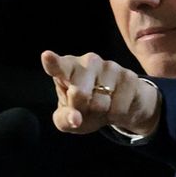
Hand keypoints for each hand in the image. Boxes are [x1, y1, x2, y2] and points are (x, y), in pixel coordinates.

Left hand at [41, 51, 160, 135]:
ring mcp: (110, 67)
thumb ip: (64, 119)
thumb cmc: (86, 108)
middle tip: (85, 107)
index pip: (59, 67)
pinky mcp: (129, 77)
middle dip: (81, 108)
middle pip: (79, 94)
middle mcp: (88, 61)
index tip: (46, 57)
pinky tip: (116, 106)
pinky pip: (118, 108)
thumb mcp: (69, 118)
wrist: (121, 106)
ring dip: (100, 114)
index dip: (53, 63)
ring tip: (102, 106)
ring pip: (100, 104)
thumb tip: (75, 119)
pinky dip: (115, 116)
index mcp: (68, 68)